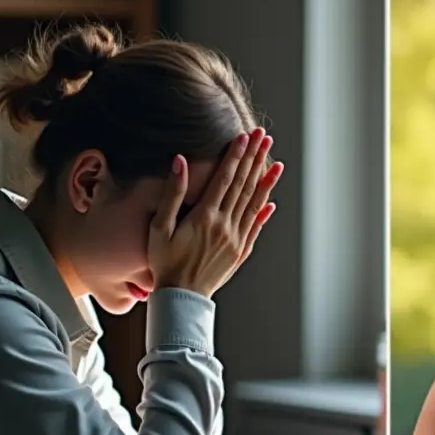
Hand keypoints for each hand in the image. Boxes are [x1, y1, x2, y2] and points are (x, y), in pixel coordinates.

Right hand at [148, 128, 283, 296]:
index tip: (245, 137)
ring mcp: (236, 239)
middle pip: (243, 185)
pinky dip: (264, 211)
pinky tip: (271, 199)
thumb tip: (179, 161)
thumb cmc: (164, 262)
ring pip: (253, 203)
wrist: (181, 298)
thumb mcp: (159, 227)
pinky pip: (255, 226)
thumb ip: (171, 194)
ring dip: (265, 180)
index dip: (235, 155)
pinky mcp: (240, 252)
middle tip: (264, 136)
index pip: (225, 178)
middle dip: (254, 158)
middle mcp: (225, 225)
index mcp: (204, 216)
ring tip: (276, 161)